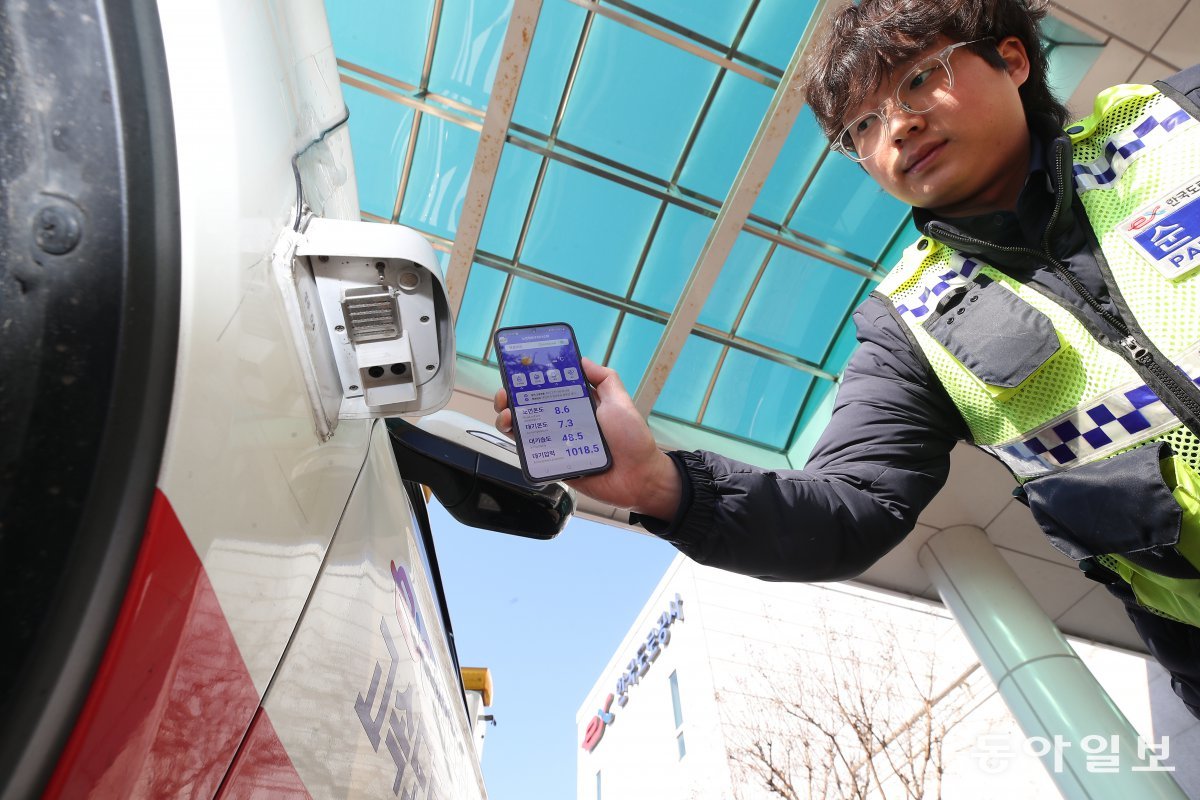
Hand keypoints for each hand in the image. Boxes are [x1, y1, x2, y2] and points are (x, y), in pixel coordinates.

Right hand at [494, 358, 681, 519]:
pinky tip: (515, 435)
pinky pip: (533, 455)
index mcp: (578, 405)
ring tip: (506, 415)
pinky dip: (519, 444)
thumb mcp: (620, 401)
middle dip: (511, 399)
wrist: (639, 478)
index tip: (518, 372)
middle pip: (530, 408)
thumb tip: (582, 359)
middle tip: (505, 395)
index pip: (548, 389)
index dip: (531, 380)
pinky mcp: (555, 464)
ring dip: (508, 419)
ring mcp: (558, 444)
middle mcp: (565, 422)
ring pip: (525, 430)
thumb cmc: (633, 440)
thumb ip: (604, 378)